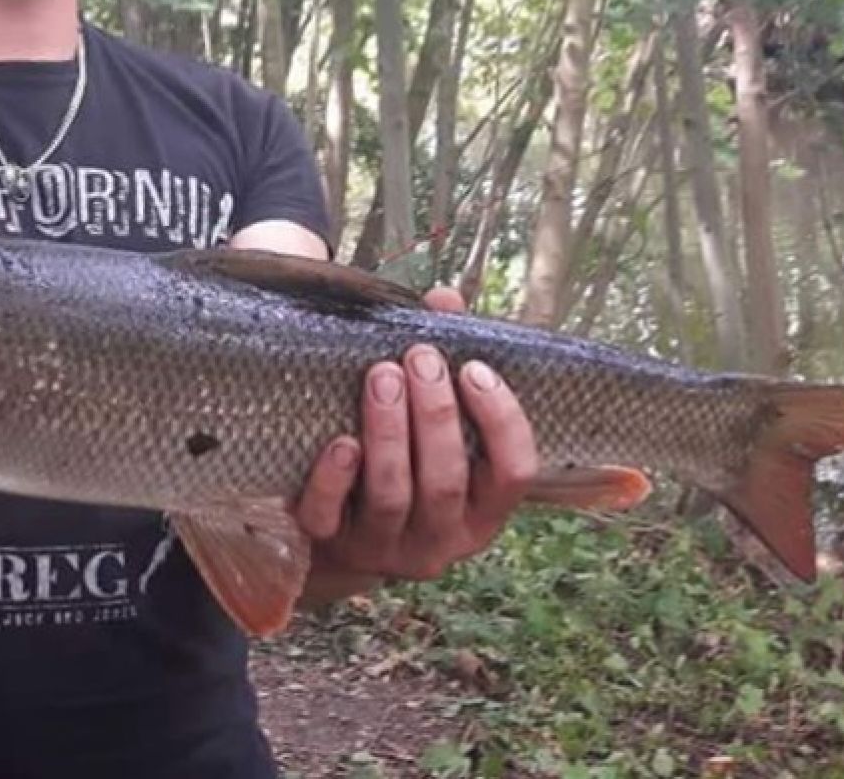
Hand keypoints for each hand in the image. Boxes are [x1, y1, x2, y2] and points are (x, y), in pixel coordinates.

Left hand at [296, 286, 537, 581]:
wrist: (341, 527)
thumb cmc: (407, 460)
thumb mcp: (435, 421)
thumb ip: (448, 363)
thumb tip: (445, 299)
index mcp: (482, 510)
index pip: (514, 473)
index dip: (502, 421)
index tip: (475, 368)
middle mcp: (441, 537)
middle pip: (446, 482)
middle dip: (435, 415)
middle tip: (420, 356)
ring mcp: (384, 545)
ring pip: (392, 496)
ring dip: (388, 432)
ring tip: (381, 375)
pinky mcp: (332, 543)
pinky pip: (330, 517)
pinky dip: (335, 479)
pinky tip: (341, 442)